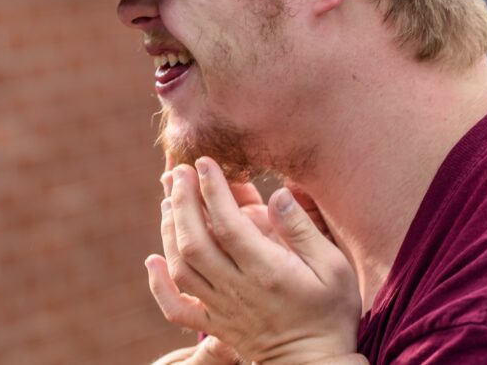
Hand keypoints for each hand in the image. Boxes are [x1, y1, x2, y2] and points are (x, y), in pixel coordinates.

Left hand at [147, 157, 362, 364]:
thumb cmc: (330, 313)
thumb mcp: (334, 268)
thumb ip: (303, 230)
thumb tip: (277, 194)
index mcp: (266, 272)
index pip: (228, 224)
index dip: (212, 190)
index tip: (204, 162)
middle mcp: (236, 289)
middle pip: (195, 241)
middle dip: (183, 200)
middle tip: (179, 171)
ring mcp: (220, 308)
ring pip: (181, 267)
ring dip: (169, 230)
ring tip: (169, 199)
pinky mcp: (213, 325)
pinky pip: (175, 308)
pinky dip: (158, 284)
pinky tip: (152, 259)